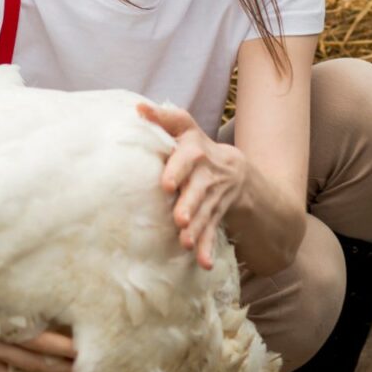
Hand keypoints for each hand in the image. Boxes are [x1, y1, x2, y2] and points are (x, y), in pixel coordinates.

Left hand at [138, 103, 247, 269]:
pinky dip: (207, 248)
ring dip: (197, 228)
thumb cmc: (194, 148)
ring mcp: (212, 196)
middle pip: (198, 189)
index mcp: (195, 150)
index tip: (167, 184)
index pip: (187, 155)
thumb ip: (163, 119)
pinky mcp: (215, 215)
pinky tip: (203, 263)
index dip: (178, 168)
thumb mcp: (184, 129)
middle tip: (179, 218)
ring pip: (205, 212)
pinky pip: (212, 232)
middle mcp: (206, 173)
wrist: (235, 170)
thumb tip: (136, 108)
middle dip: (189, 204)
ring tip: (185, 241)